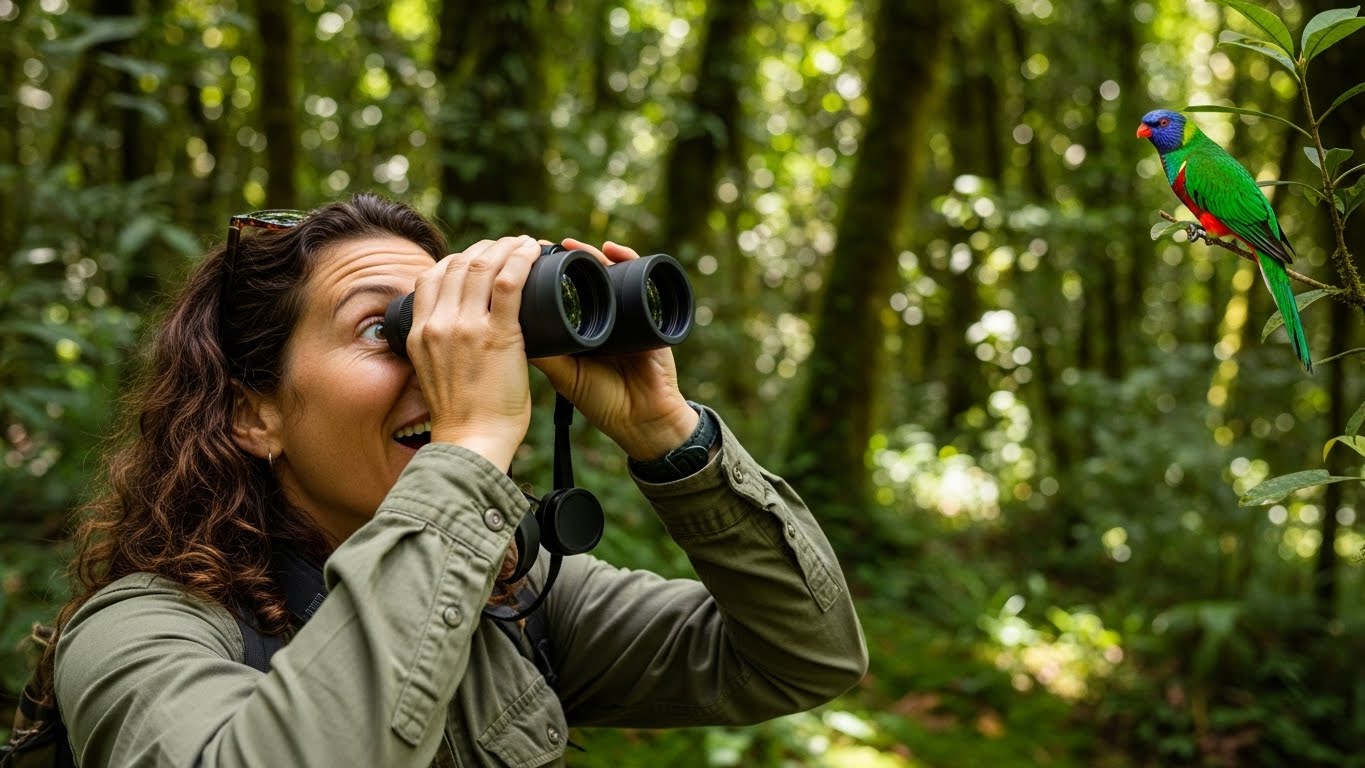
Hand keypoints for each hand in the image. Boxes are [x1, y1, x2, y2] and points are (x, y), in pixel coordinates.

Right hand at [407, 236, 540, 469]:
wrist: (471, 443)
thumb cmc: (462, 416)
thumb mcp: (435, 373)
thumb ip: (442, 346)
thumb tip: (461, 331)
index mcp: (420, 333)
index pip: (431, 277)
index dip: (457, 258)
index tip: (479, 256)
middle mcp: (438, 324)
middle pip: (458, 264)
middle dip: (486, 247)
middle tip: (509, 244)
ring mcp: (466, 328)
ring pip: (482, 265)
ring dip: (506, 247)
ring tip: (525, 243)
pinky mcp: (497, 335)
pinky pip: (509, 283)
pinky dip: (522, 260)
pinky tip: (533, 251)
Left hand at [531, 238, 698, 460]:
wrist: (642, 419)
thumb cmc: (603, 401)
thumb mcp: (565, 375)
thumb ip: (544, 353)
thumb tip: (507, 325)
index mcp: (581, 328)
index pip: (562, 294)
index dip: (546, 276)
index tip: (525, 263)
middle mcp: (604, 316)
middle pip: (585, 277)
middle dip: (567, 259)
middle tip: (546, 247)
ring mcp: (628, 312)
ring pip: (609, 273)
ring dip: (592, 255)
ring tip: (573, 246)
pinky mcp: (651, 312)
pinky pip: (642, 279)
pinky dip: (630, 259)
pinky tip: (613, 250)